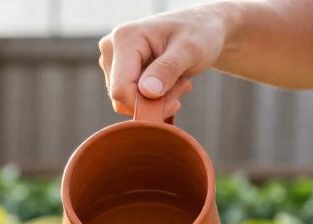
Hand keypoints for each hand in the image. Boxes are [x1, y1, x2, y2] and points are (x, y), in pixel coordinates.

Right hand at [97, 6, 229, 115]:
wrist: (200, 28)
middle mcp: (112, 48)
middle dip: (154, 101)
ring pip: (127, 100)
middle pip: (122, 97)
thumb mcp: (190, 49)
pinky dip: (153, 98)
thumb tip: (147, 92)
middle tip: (182, 87)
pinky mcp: (119, 70)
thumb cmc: (198, 33)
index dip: (145, 105)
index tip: (175, 104)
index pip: (121, 89)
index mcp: (125, 38)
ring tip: (178, 81)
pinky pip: (131, 98)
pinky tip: (170, 83)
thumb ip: (168, 69)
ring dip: (157, 100)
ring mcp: (113, 60)